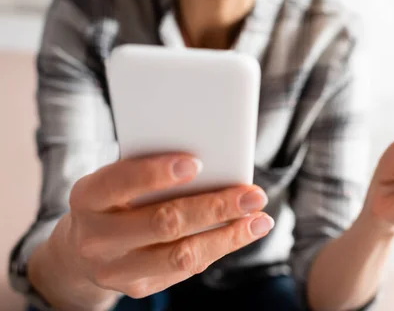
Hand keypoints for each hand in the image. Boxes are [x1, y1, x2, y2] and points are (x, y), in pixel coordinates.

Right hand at [32, 154, 272, 305]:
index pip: (120, 182)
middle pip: (162, 222)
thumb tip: (213, 159)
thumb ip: (150, 169)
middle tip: (253, 194)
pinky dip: (221, 247)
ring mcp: (116, 269)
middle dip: (214, 207)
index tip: (196, 163)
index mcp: (88, 197)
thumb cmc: (114, 199)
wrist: (81, 251)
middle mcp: (96, 237)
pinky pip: (187, 269)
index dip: (156, 173)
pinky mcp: (139, 287)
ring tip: (260, 218)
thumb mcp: (117, 179)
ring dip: (228, 235)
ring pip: (181, 254)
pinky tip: (244, 231)